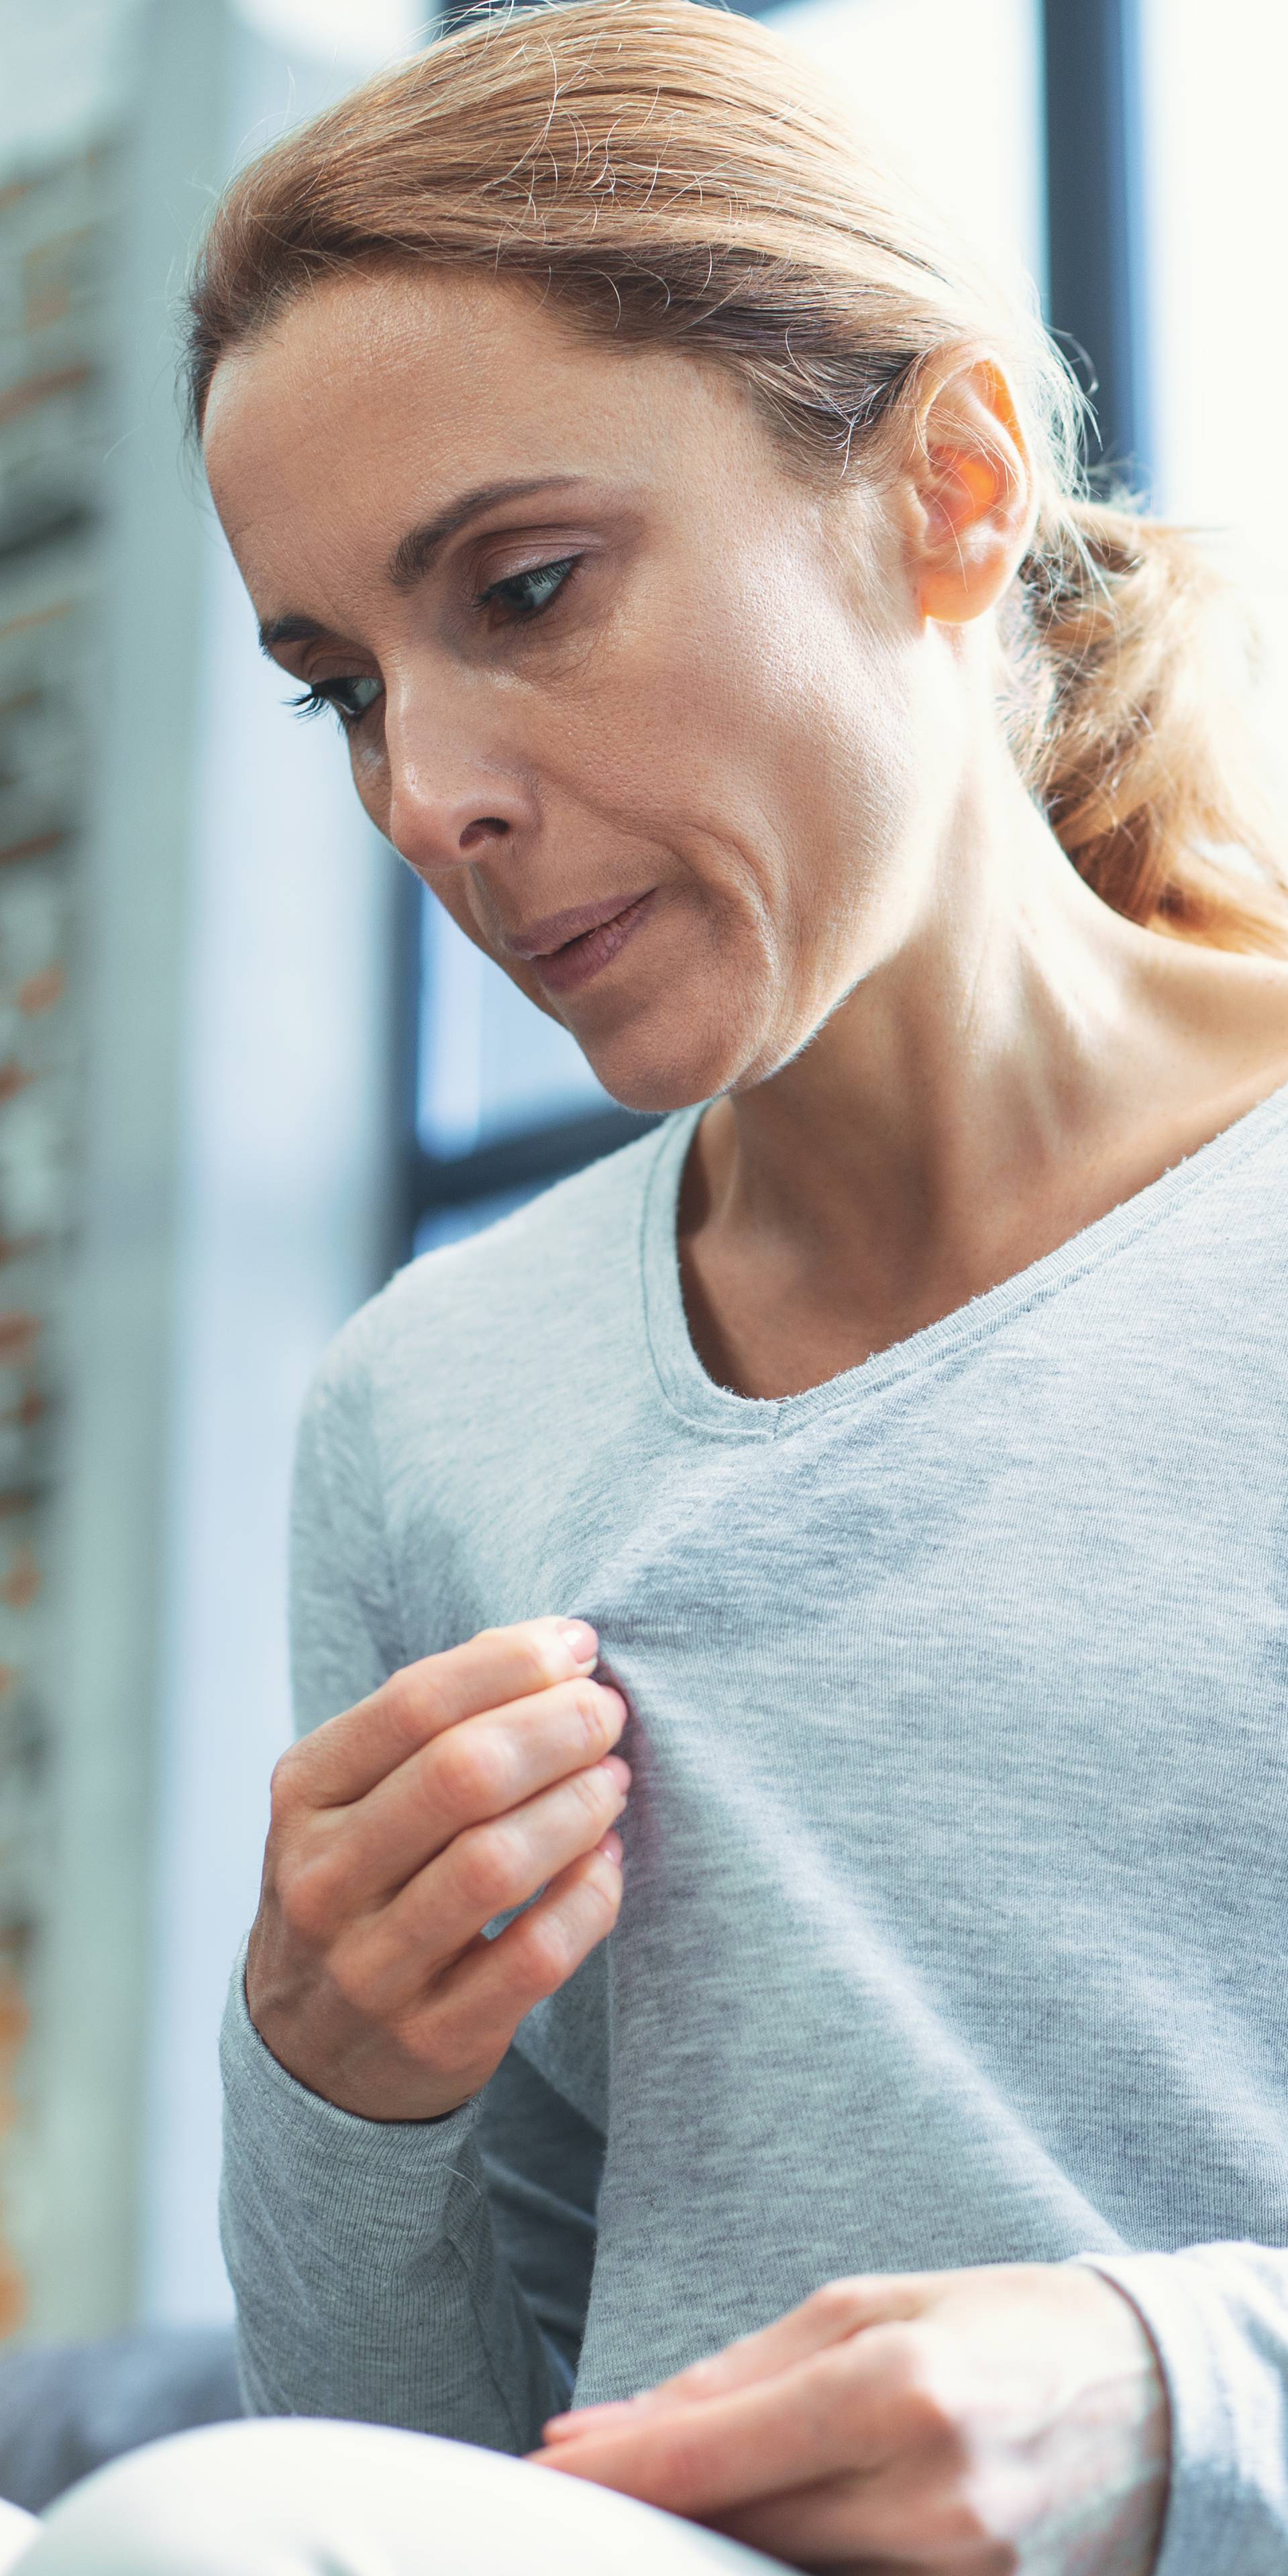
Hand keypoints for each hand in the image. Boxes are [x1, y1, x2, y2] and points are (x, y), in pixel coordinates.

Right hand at [246, 1617, 628, 2118]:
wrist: (311, 2051)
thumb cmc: (361, 1884)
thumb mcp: (354, 1796)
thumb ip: (431, 1723)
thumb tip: (551, 1649)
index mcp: (304, 1795)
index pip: (416, 1702)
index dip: (514, 1663)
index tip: (579, 1647)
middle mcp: (324, 1879)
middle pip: (462, 1775)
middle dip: (558, 1728)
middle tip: (607, 1713)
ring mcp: (371, 1967)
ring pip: (498, 1864)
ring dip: (579, 1808)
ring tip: (612, 1780)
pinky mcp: (432, 2037)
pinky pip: (534, 1956)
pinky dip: (589, 1898)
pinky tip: (607, 1861)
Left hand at [532, 2261, 1168, 2573]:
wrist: (1158, 2393)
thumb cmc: (1002, 2326)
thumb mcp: (868, 2306)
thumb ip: (731, 2375)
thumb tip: (604, 2427)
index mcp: (896, 2387)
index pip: (713, 2453)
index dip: (614, 2471)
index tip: (543, 2470)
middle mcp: (929, 2494)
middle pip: (740, 2527)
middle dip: (661, 2506)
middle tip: (598, 2479)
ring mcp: (959, 2571)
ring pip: (785, 2573)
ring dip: (729, 2537)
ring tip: (711, 2490)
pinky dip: (800, 2561)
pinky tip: (784, 2526)